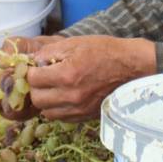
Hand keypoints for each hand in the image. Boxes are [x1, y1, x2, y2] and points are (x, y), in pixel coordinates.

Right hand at [0, 35, 62, 118]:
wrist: (51, 59)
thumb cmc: (30, 50)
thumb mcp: (19, 43)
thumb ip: (10, 49)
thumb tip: (5, 61)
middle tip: (10, 87)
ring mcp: (7, 103)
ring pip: (3, 112)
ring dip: (14, 102)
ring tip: (26, 90)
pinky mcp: (23, 112)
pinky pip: (20, 116)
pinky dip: (28, 107)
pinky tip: (35, 96)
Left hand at [26, 36, 155, 121]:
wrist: (131, 67)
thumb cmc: (104, 51)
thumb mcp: (74, 43)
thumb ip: (49, 52)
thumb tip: (33, 61)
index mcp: (66, 75)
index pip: (33, 79)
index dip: (31, 71)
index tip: (36, 67)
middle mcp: (71, 96)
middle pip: (37, 99)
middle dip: (36, 87)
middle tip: (42, 78)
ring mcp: (79, 109)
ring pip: (47, 112)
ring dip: (45, 100)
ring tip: (52, 88)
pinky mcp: (86, 116)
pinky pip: (62, 118)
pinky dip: (58, 109)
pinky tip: (63, 96)